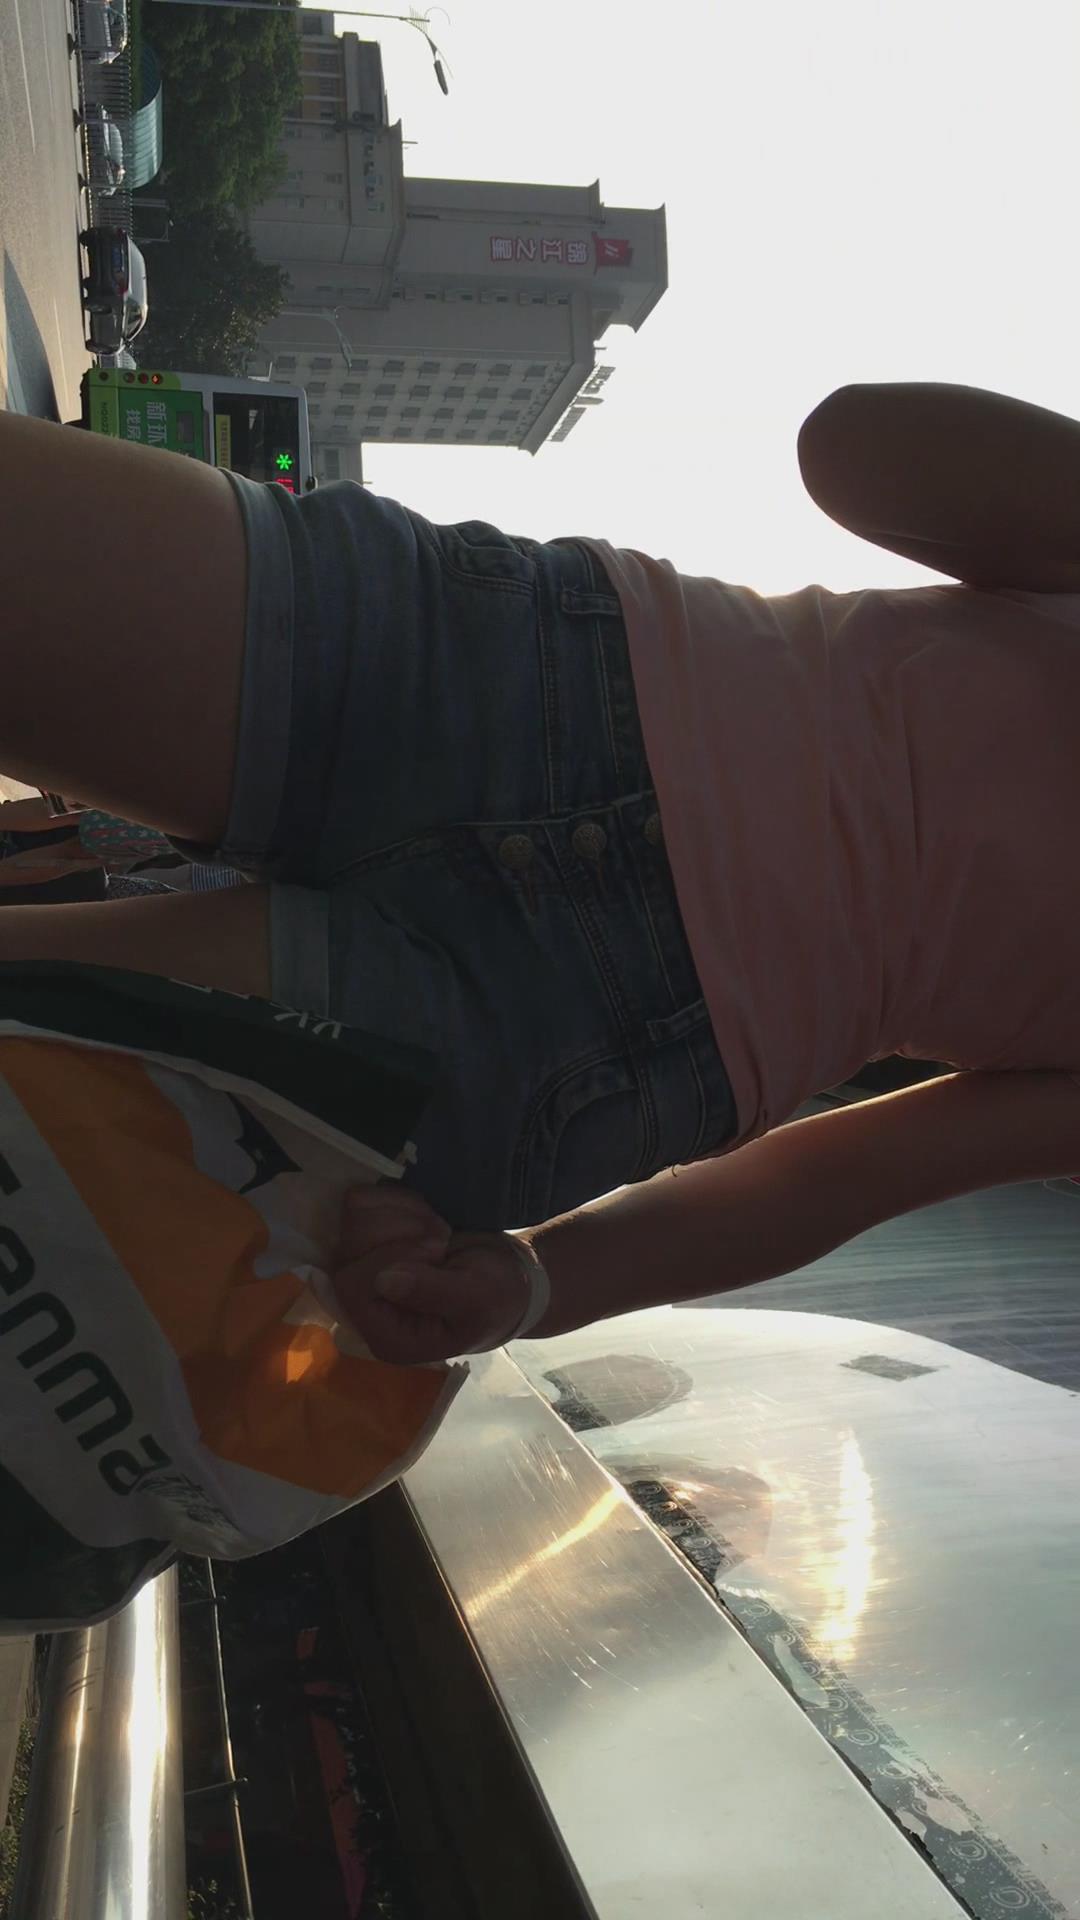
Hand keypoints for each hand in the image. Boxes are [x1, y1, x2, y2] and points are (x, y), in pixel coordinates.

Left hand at [333, 1184, 530, 1364]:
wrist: (508, 1274)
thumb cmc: (496, 1297)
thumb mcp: (474, 1299)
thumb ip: (431, 1292)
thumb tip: (382, 1280)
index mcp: (386, 1334)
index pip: (352, 1285)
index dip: (390, 1258)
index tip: (436, 1252)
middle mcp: (366, 1303)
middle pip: (348, 1248)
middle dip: (400, 1233)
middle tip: (441, 1241)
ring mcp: (365, 1266)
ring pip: (354, 1219)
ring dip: (403, 1215)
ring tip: (438, 1232)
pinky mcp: (373, 1237)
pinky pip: (364, 1201)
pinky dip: (398, 1199)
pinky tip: (426, 1217)